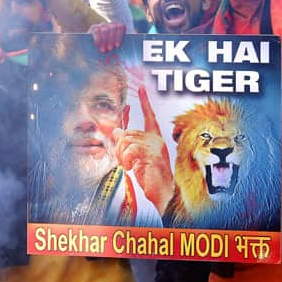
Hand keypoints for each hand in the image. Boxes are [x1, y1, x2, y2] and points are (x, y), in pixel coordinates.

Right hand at [88, 22, 125, 52]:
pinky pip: (96, 31)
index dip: (119, 36)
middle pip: (113, 28)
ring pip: (105, 30)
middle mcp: (110, 24)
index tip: (117, 45)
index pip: (121, 27)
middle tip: (110, 49)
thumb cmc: (107, 48)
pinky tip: (97, 45)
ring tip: (103, 50)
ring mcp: (101, 25)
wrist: (94, 47)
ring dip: (104, 40)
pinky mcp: (93, 27)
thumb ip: (117, 47)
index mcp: (118, 27)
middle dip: (111, 40)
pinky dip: (97, 38)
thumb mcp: (114, 47)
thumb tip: (120, 55)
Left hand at [111, 86, 173, 214]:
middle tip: (124, 162)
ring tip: (129, 166)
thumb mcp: (137, 158)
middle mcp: (156, 140)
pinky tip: (131, 169)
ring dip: (122, 156)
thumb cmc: (152, 177)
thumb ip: (128, 144)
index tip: (142, 88)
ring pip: (127, 141)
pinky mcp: (151, 155)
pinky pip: (130, 150)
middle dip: (120, 148)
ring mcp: (155, 147)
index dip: (145, 102)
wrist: (164, 194)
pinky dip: (126, 160)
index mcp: (155, 138)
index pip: (149, 116)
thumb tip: (117, 131)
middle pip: (128, 133)